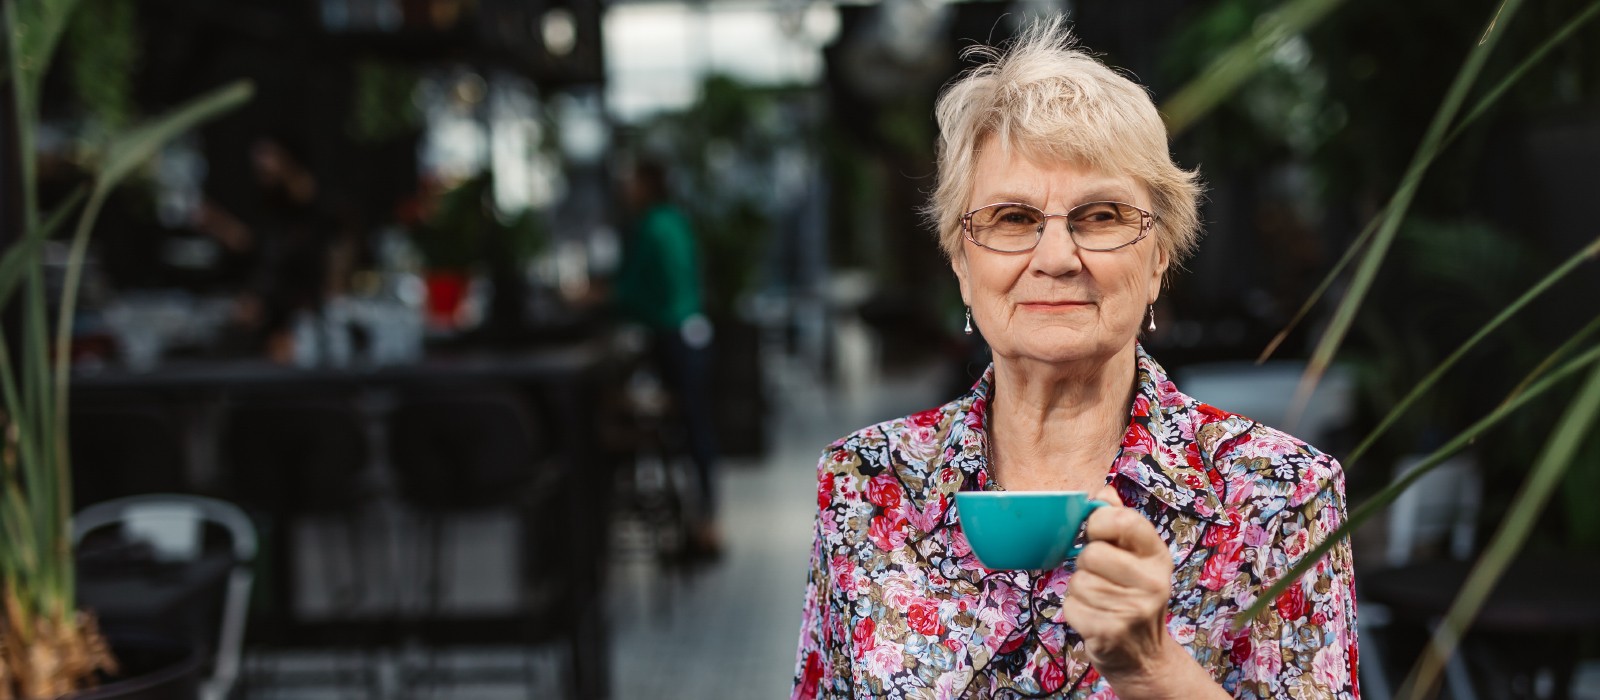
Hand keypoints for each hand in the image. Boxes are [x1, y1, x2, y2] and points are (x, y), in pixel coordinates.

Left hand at [1060, 485, 1175, 680]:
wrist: (1144, 657)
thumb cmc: (1132, 598)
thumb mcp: (1136, 559)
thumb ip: (1120, 522)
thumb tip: (1103, 491)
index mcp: (1157, 556)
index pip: (1122, 519)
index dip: (1097, 523)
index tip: (1095, 535)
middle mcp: (1153, 582)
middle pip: (1091, 553)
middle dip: (1085, 564)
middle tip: (1099, 577)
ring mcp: (1134, 610)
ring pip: (1078, 581)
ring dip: (1079, 590)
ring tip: (1098, 601)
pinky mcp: (1111, 632)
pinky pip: (1071, 606)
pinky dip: (1074, 612)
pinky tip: (1093, 618)